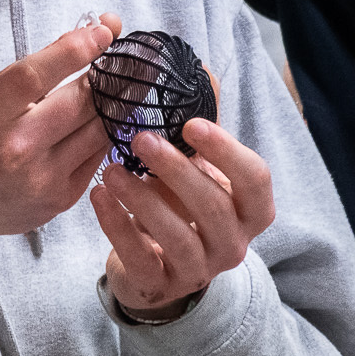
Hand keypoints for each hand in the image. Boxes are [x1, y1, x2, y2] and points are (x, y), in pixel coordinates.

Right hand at [0, 16, 120, 273]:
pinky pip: (98, 155)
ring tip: (120, 88)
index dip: (75, 50)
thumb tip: (91, 33)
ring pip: (98, 129)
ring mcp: (43, 178)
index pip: (35, 76)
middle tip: (123, 60)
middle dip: (106, 77)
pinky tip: (99, 123)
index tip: (104, 31)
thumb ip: (33, 69)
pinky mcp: (63, 198)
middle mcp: (16, 149)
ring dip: (113, 105)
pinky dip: (103, 134)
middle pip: (78, 101)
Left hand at [90, 119, 273, 318]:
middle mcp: (233, 243)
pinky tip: (98, 196)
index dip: (227, 150)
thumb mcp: (199, 166)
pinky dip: (117, 225)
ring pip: (178, 237)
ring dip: (143, 199)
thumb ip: (202, 124)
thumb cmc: (182, 205)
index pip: (256, 179)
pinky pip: (140, 257)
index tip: (191, 124)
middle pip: (214, 207)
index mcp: (251, 210)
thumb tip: (200, 69)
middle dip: (176, 170)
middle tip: (140, 139)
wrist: (157, 265)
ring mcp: (199, 270)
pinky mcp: (160, 285)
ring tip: (111, 169)